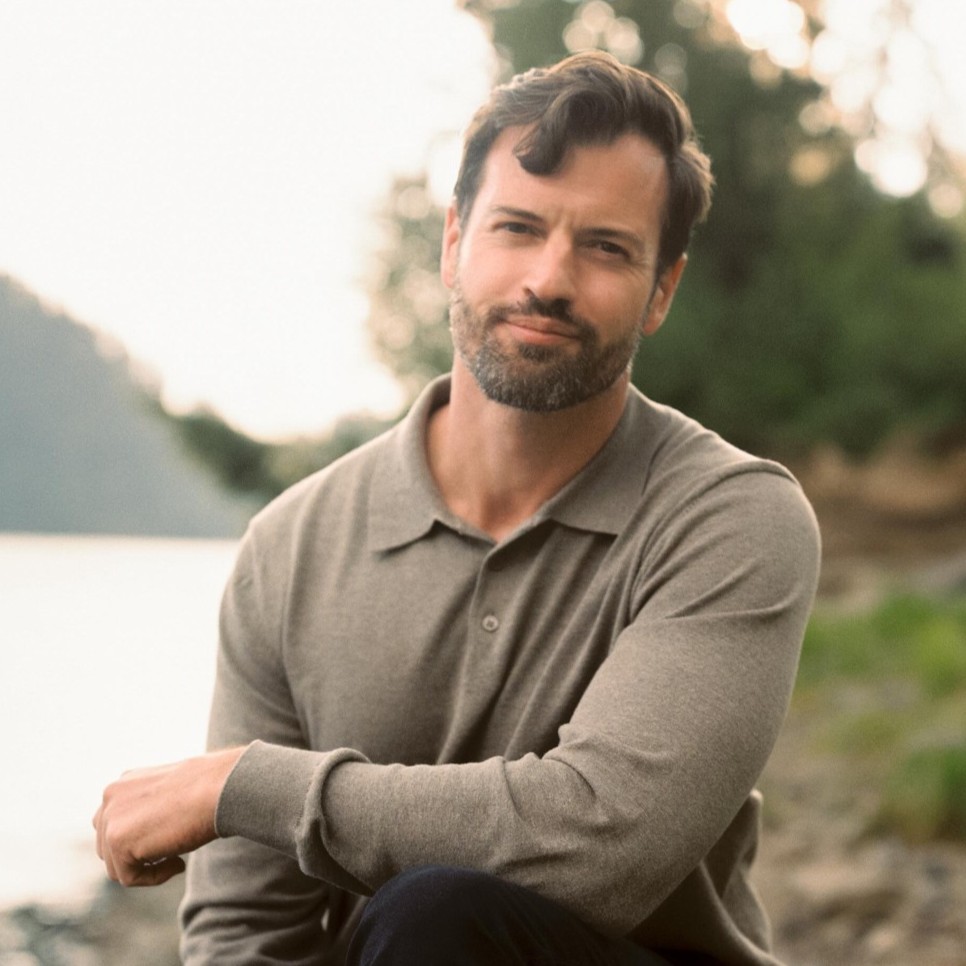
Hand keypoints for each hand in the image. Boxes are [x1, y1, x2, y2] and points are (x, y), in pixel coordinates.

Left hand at [93, 746, 244, 885]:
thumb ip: (148, 809)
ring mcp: (110, 817)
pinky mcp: (117, 840)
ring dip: (147, 869)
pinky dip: (155, 877)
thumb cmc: (209, 788)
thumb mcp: (171, 794)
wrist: (221, 787)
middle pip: (109, 847)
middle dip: (137, 857)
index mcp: (124, 782)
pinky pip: (128, 877)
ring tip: (178, 858)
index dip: (138, 841)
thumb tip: (142, 837)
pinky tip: (179, 862)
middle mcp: (110, 795)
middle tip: (173, 855)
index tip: (168, 842)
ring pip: (117, 866)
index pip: (114, 824)